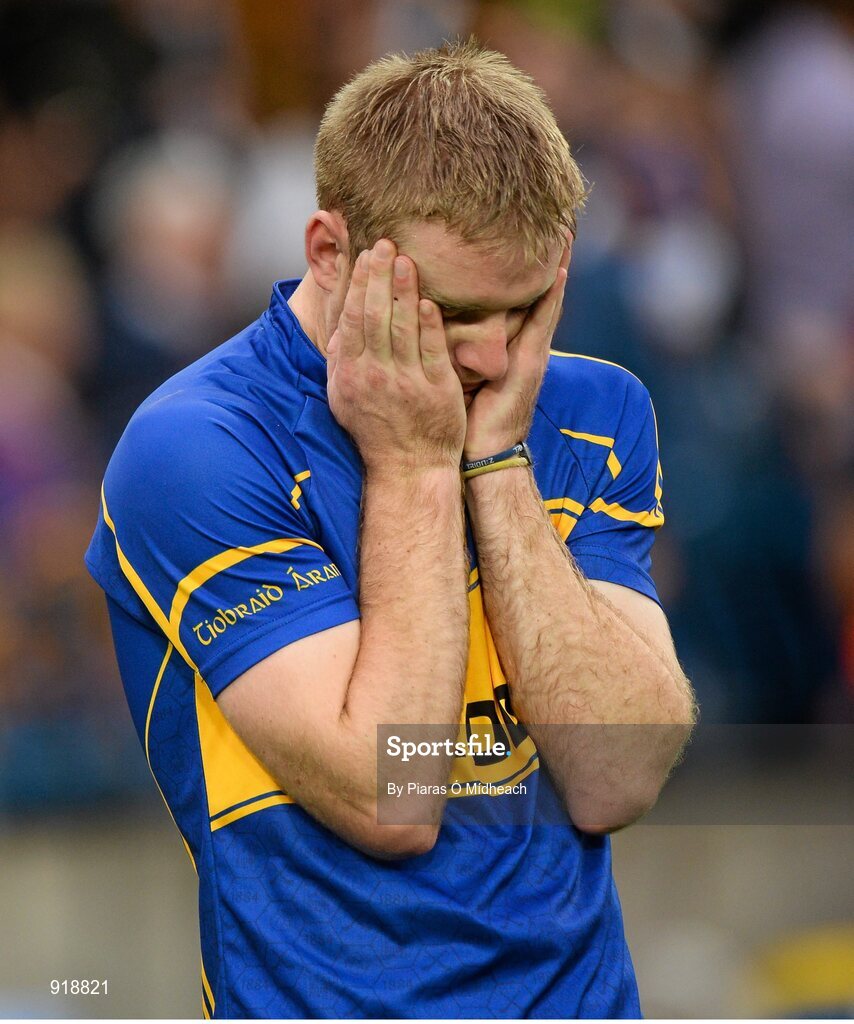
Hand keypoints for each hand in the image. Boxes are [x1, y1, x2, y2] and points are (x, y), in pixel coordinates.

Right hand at [327, 239, 466, 473]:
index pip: (353, 319)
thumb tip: (340, 323)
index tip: (366, 256)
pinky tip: (429, 301)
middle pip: (375, 316)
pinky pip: (432, 351)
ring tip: (406, 260)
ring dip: (404, 291)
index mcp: (351, 374)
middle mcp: (375, 376)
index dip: (359, 284)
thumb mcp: (344, 396)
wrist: (408, 466)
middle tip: (386, 243)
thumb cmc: (374, 429)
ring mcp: (407, 383)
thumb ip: (340, 359)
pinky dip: (430, 325)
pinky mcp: (437, 390)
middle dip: (379, 276)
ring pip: (403, 328)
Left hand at [464, 244, 569, 461]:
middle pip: (532, 293)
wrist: (484, 453)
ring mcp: (531, 352)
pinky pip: (544, 321)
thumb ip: (449, 348)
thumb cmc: (466, 418)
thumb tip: (425, 321)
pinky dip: (553, 296)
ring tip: (563, 233)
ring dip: (555, 268)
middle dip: (542, 261)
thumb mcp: (455, 374)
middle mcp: (521, 344)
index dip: (515, 272)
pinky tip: (560, 269)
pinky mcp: (532, 362)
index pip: (510, 300)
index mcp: (503, 347)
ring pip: (543, 300)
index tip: (515, 235)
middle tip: (553, 223)